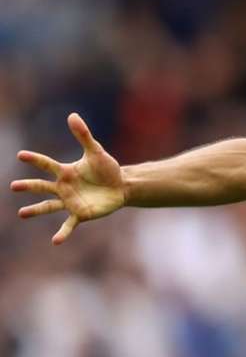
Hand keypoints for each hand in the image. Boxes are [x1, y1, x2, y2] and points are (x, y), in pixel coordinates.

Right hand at [10, 113, 124, 244]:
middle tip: (13, 186)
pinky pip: (69, 225)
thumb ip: (83, 135)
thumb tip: (72, 115)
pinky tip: (55, 241)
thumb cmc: (107, 169)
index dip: (35, 159)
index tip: (21, 155)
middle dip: (29, 186)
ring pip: (49, 206)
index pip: (47, 164)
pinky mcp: (81, 214)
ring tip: (22, 213)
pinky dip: (62, 233)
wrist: (120, 186)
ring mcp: (70, 201)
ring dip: (36, 210)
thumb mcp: (96, 151)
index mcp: (66, 171)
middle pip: (42, 187)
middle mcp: (64, 187)